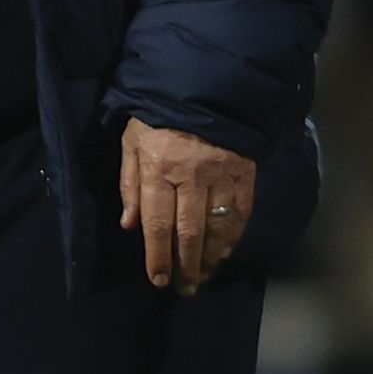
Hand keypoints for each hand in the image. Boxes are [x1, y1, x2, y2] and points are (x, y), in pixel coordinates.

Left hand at [119, 119, 258, 295]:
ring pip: (217, 227)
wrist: (205, 85)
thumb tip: (129, 224)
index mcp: (159, 168)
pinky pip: (240, 212)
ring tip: (204, 276)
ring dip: (211, 258)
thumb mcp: (132, 141)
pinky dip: (233, 237)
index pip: (158, 224)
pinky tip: (225, 252)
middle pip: (189, 233)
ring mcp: (221, 175)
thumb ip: (130, 183)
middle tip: (184, 288)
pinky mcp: (244, 172)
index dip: (158, 257)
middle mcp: (191, 176)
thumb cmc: (159, 114)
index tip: (158, 280)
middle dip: (186, 266)